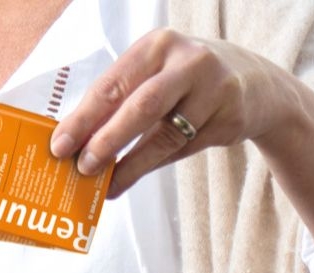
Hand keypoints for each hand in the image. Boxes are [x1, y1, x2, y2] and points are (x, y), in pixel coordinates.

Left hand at [50, 28, 299, 196]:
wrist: (254, 83)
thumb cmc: (185, 80)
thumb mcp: (155, 74)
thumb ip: (120, 101)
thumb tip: (75, 141)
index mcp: (157, 45)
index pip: (112, 84)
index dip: (83, 118)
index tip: (59, 146)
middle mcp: (189, 61)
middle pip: (141, 106)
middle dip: (107, 141)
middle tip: (83, 168)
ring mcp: (214, 90)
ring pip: (165, 136)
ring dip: (131, 164)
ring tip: (106, 184)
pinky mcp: (230, 119)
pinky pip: (183, 149)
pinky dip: (153, 166)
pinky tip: (131, 178)